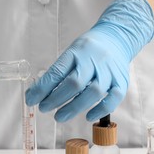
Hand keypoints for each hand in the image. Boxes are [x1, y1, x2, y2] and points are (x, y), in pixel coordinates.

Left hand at [26, 0, 153, 121]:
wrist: (117, 37)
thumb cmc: (87, 50)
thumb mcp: (70, 54)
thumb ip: (56, 73)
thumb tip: (33, 94)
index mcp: (77, 52)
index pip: (57, 71)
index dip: (43, 88)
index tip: (31, 100)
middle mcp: (94, 60)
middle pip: (75, 82)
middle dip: (56, 99)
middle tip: (43, 109)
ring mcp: (110, 71)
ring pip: (94, 92)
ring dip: (74, 107)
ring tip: (59, 116)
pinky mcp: (122, 80)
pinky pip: (114, 98)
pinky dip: (101, 110)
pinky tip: (88, 117)